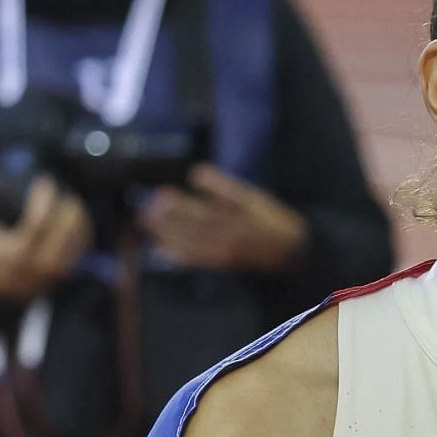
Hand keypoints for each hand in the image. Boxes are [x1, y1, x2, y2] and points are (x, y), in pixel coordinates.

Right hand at [0, 166, 93, 303]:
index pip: (38, 221)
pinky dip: (82, 226)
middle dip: (67, 204)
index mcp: (20, 253)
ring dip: (78, 214)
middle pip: (65, 227)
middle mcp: (42, 262)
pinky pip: (82, 243)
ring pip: (78, 234)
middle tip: (63, 189)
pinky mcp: (69, 269)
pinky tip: (77, 213)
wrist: (3, 291)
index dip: (43, 198)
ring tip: (71, 199)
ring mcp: (58, 268)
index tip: (44, 181)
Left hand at [138, 164, 307, 273]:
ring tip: (146, 223)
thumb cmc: (270, 220)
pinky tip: (161, 248)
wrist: (291, 250)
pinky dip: (177, 255)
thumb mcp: (252, 198)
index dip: (180, 205)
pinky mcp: (221, 263)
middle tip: (147, 208)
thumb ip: (224, 186)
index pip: (203, 211)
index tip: (162, 194)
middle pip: (192, 228)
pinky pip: (196, 260)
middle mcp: (229, 238)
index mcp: (237, 219)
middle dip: (168, 219)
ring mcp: (223, 252)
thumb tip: (196, 173)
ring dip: (166, 234)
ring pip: (191, 244)